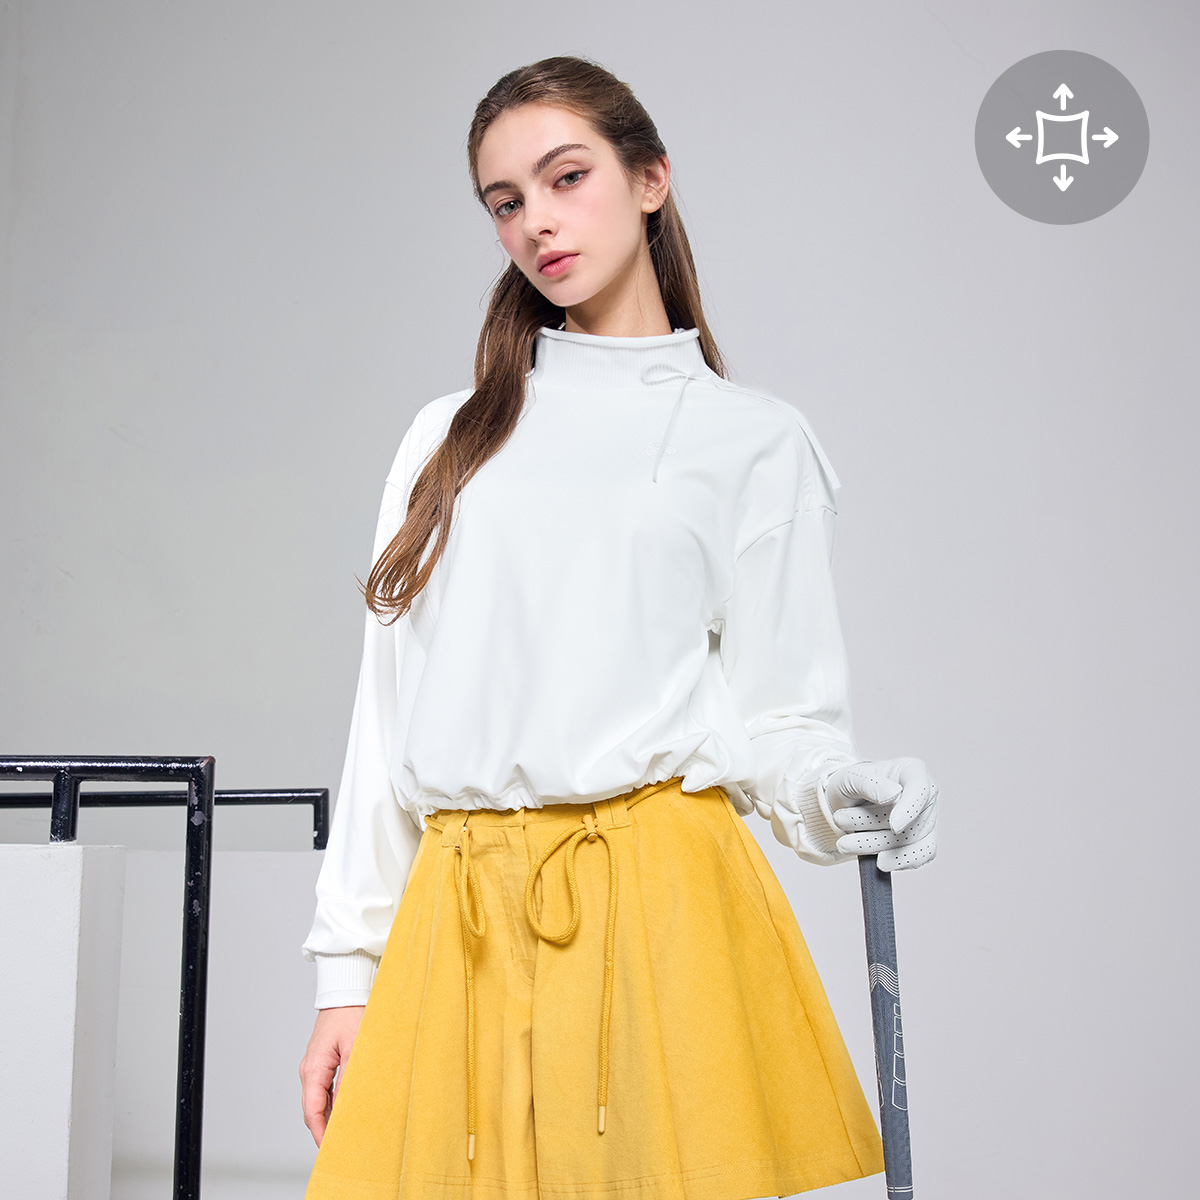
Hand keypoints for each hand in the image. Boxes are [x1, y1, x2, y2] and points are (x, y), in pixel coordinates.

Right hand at [299, 1005, 365, 1145]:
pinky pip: (324, 1090)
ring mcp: (314, 1066)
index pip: (312, 1111)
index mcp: (313, 1069)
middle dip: (324, 1129)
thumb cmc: (351, 1014)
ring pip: (318, 1101)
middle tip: (342, 1145)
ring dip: (329, 1117)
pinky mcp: (322, 1062)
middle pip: (313, 1109)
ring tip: (345, 1132)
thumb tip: (346, 1108)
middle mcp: (309, 1070)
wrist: (345, 992)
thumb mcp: (355, 1048)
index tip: (331, 1149)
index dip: (320, 1133)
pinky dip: (332, 1104)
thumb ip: (349, 1079)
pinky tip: (344, 1110)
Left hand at [823, 756, 937, 870]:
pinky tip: (875, 861)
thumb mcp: (852, 777)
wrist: (847, 802)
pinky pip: (920, 857)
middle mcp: (925, 794)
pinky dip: (897, 862)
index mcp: (912, 771)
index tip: (894, 826)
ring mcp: (925, 818)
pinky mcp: (922, 840)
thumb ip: (871, 784)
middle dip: (872, 827)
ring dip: (876, 846)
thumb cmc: (852, 783)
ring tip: (844, 843)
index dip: (909, 810)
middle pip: (911, 822)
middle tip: (839, 820)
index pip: (920, 790)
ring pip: (912, 843)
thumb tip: (894, 795)